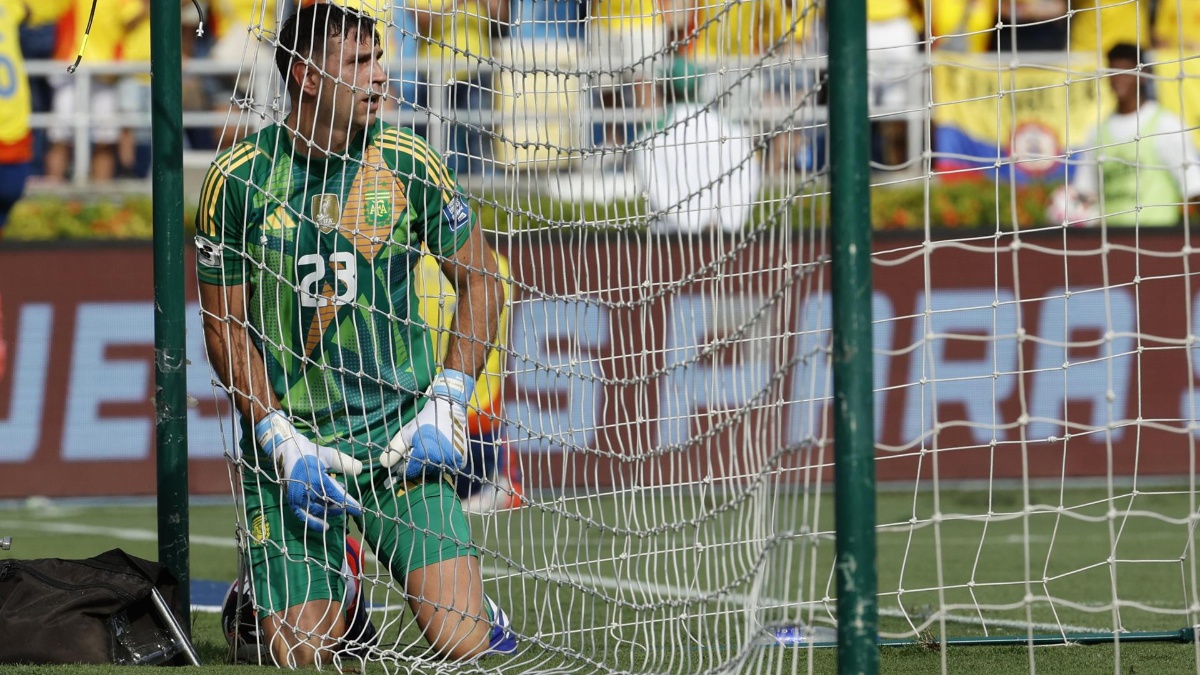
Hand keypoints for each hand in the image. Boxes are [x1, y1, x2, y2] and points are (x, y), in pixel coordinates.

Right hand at [255, 411, 363, 531]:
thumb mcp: (328, 455)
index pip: (337, 495)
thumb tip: (360, 469)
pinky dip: (313, 522)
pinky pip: (303, 516)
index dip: (349, 504)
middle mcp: (307, 491)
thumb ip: (343, 463)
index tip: (359, 510)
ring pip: (317, 512)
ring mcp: (299, 498)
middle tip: (348, 506)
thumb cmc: (310, 452)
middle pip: (328, 505)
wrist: (286, 451)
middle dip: (339, 507)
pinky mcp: (292, 501)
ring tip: (338, 510)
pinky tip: (324, 526)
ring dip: (329, 513)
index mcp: (317, 479)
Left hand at [380, 370, 473, 479]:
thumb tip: (383, 465)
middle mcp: (441, 460)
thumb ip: (394, 449)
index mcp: (426, 454)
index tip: (402, 464)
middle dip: (418, 467)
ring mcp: (454, 461)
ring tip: (428, 452)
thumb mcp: (406, 433)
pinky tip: (440, 452)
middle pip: (424, 473)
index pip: (411, 472)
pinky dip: (443, 463)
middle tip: (417, 455)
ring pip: (437, 471)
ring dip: (431, 465)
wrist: (448, 409)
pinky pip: (449, 468)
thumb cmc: (424, 420)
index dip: (404, 469)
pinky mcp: (463, 460)